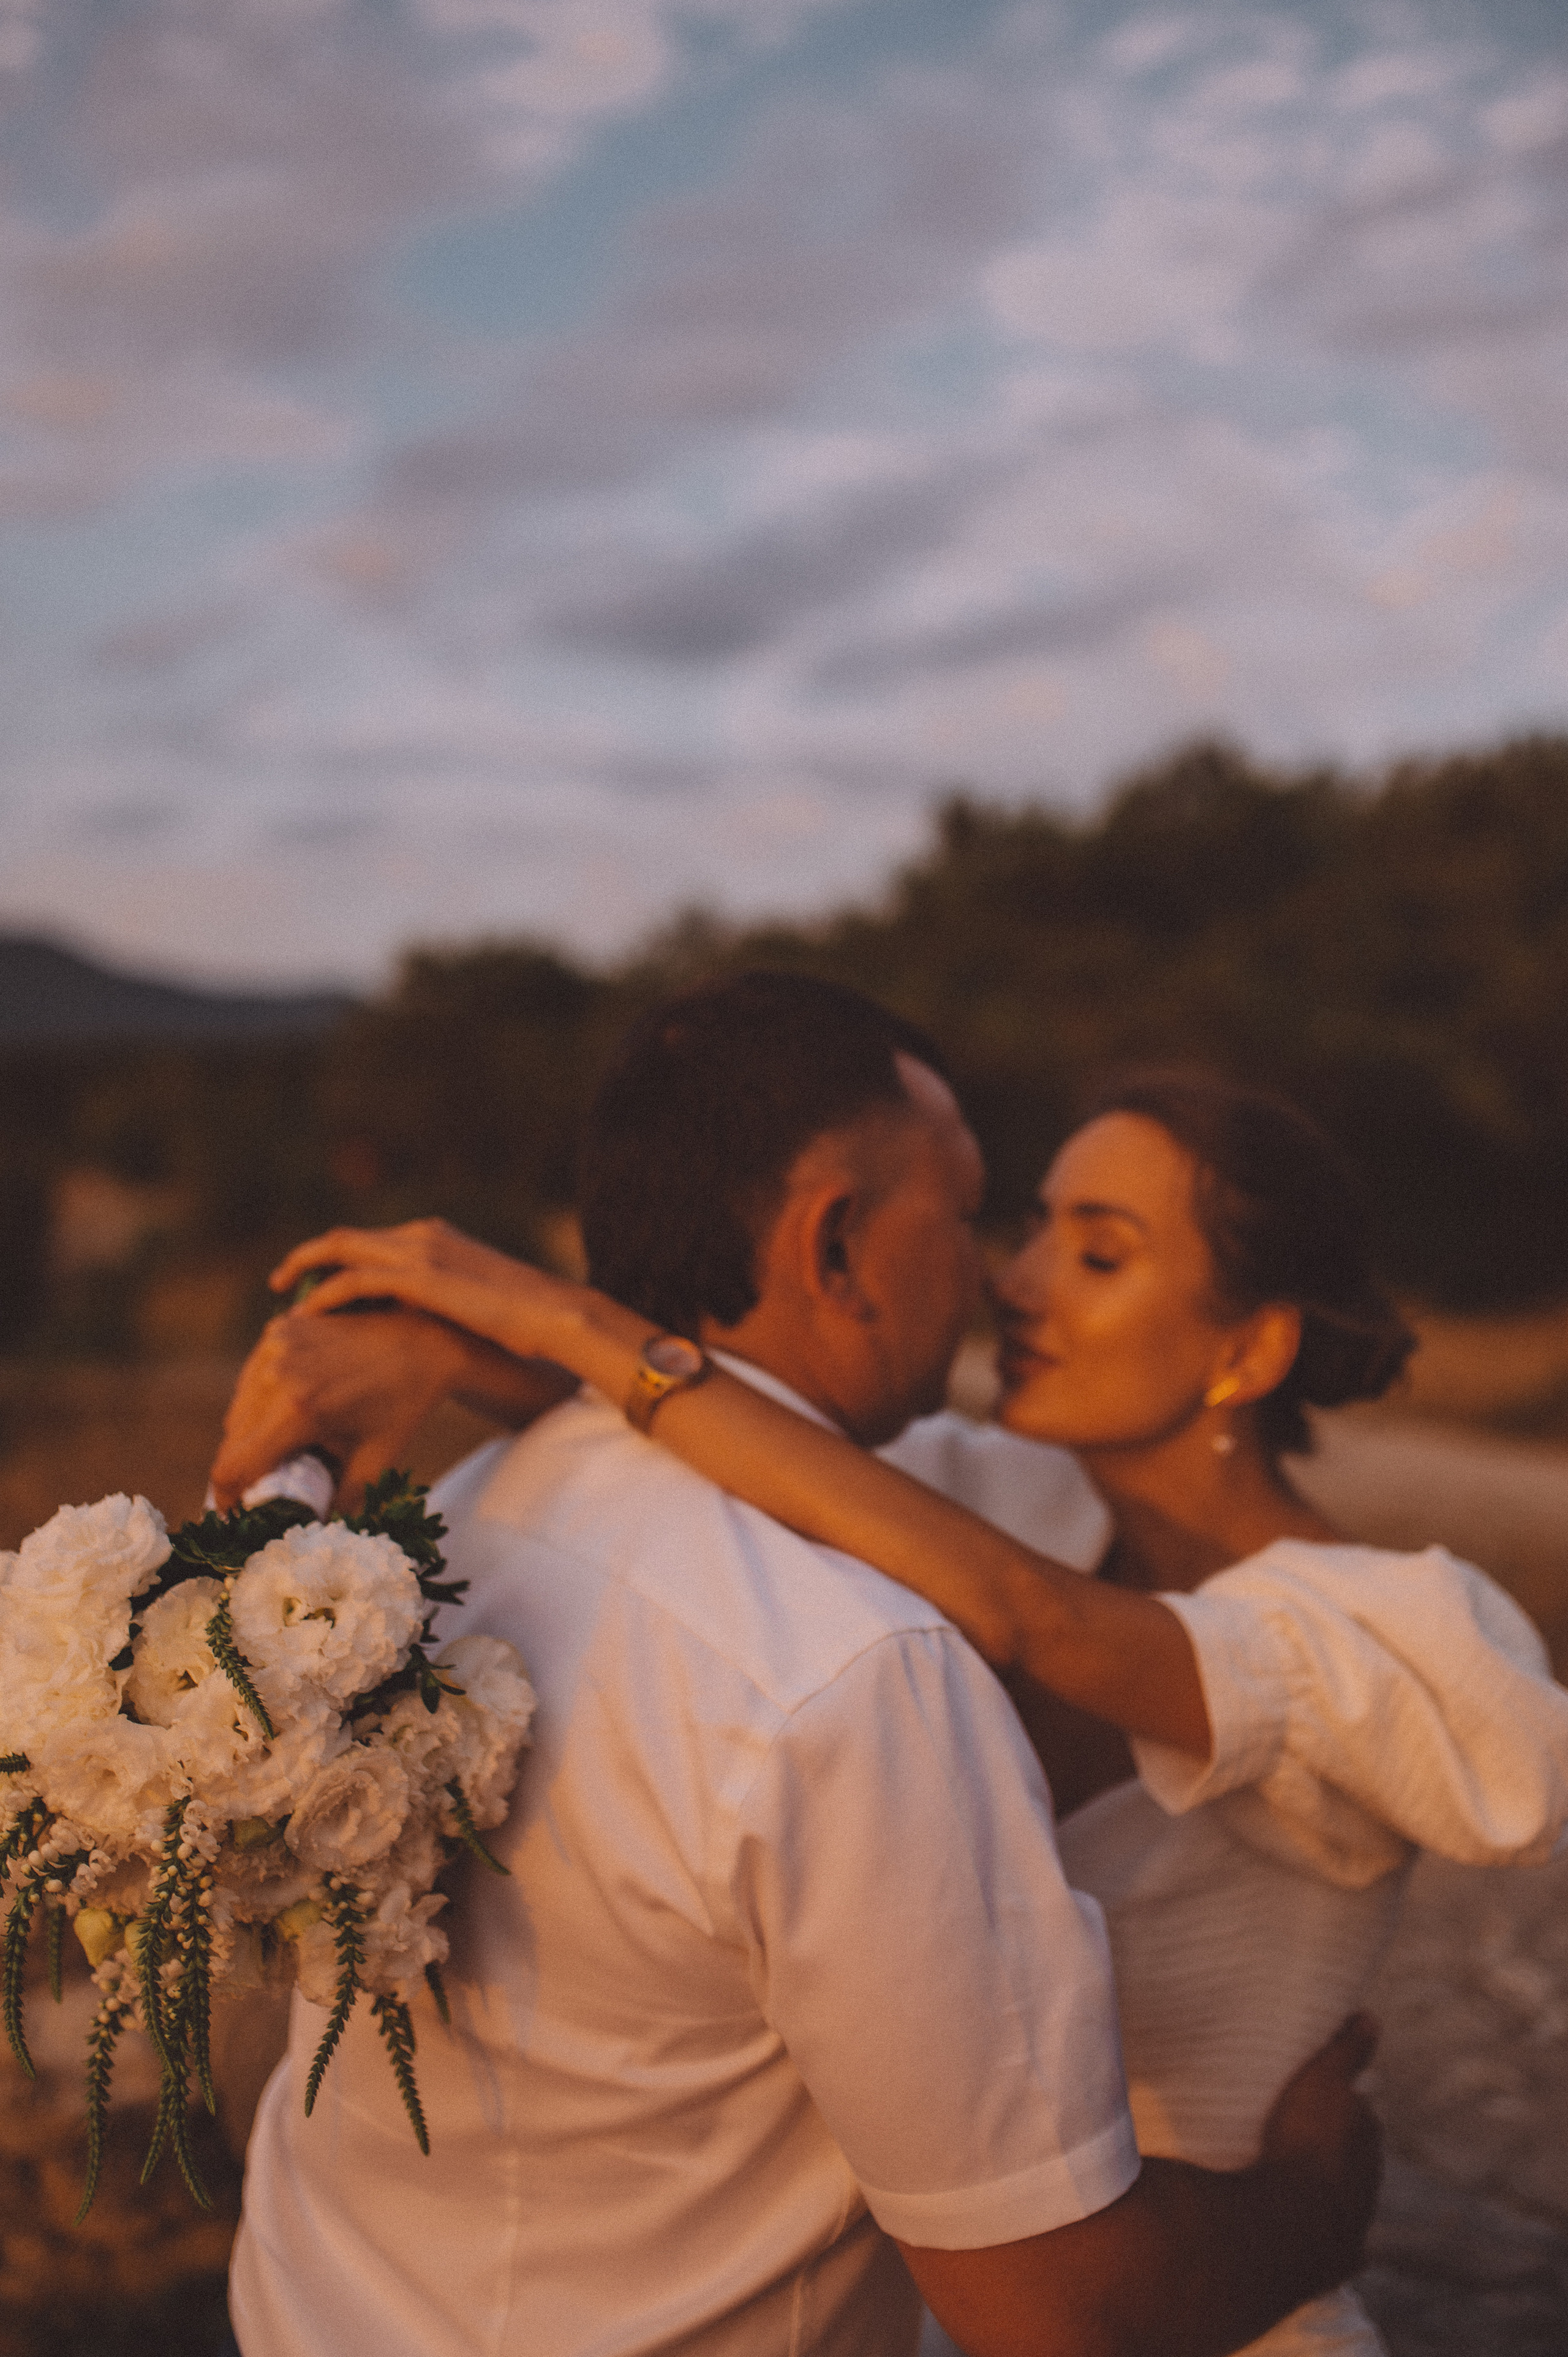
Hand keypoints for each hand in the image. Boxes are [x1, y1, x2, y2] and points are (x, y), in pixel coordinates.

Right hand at [210, 1308, 469, 1507]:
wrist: (422, 1343)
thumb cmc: (401, 1407)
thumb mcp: (375, 1464)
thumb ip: (338, 1505)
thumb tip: (307, 1537)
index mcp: (300, 1410)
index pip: (233, 1466)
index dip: (226, 1498)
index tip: (234, 1514)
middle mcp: (279, 1375)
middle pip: (232, 1440)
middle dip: (244, 1468)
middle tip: (268, 1486)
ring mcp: (276, 1347)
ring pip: (237, 1410)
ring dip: (250, 1435)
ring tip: (285, 1448)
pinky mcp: (280, 1330)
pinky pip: (251, 1380)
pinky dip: (259, 1402)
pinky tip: (290, 1410)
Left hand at [271, 1220, 576, 1362]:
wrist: (553, 1314)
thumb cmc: (523, 1320)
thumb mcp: (472, 1303)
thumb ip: (441, 1303)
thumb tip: (420, 1329)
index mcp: (434, 1237)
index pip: (370, 1242)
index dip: (334, 1262)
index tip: (312, 1287)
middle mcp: (420, 1235)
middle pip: (345, 1238)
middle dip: (308, 1259)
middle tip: (282, 1285)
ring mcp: (419, 1251)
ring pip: (341, 1249)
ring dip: (305, 1270)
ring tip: (281, 1296)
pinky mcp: (419, 1276)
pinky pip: (354, 1279)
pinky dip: (326, 1294)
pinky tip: (309, 1315)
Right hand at [1258, 2012, 1381, 2282]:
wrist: (1295, 2226)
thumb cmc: (1305, 2146)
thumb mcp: (1322, 2082)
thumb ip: (1346, 2051)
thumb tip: (1371, 2016)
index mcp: (1367, 2138)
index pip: (1362, 2113)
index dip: (1344, 2103)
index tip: (1318, 2095)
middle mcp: (1369, 2182)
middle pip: (1356, 2158)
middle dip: (1337, 2148)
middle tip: (1299, 2134)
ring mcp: (1355, 2223)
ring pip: (1346, 2200)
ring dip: (1327, 2190)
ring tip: (1292, 2179)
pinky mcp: (1337, 2259)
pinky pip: (1333, 2245)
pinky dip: (1324, 2237)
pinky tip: (1307, 2233)